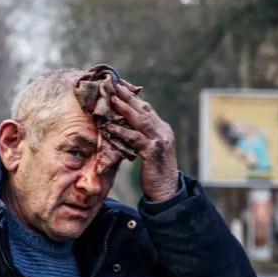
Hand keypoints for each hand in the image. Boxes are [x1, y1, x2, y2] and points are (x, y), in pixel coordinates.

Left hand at [104, 81, 179, 201]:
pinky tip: (110, 127)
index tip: (120, 85)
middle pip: (144, 109)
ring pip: (140, 120)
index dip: (133, 97)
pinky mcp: (153, 153)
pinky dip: (122, 132)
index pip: (147, 108)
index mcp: (162, 129)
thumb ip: (142, 137)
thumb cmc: (155, 172)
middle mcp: (163, 132)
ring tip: (111, 99)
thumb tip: (125, 127)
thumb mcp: (150, 150)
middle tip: (114, 85)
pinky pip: (135, 139)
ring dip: (124, 109)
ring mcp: (159, 141)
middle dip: (128, 96)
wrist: (167, 191)